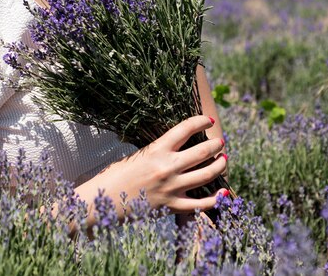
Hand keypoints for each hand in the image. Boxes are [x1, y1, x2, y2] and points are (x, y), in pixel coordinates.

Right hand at [93, 115, 227, 213]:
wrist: (104, 200)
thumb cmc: (116, 174)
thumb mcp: (137, 156)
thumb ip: (158, 152)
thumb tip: (176, 148)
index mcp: (156, 149)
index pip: (185, 129)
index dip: (200, 121)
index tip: (208, 121)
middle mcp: (167, 167)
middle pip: (202, 152)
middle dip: (215, 145)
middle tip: (220, 142)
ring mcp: (172, 187)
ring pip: (207, 175)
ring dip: (219, 166)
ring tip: (224, 160)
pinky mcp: (172, 206)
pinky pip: (201, 203)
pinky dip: (215, 198)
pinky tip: (223, 192)